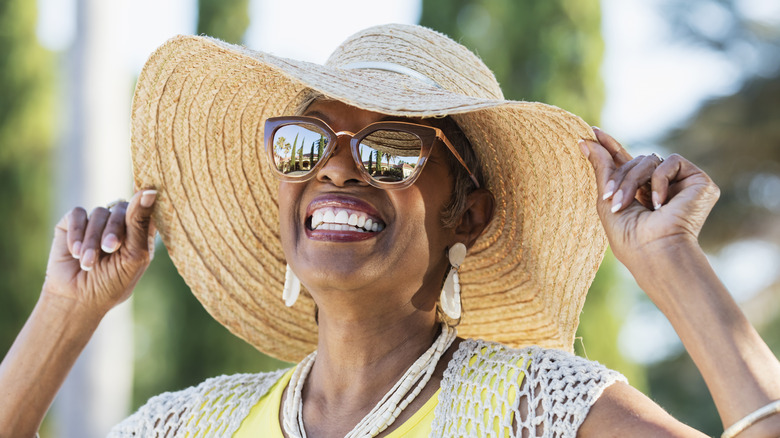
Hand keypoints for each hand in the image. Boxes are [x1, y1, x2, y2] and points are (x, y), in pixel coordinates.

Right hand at [42, 189, 157, 315]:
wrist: (77, 299)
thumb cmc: (112, 283)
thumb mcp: (134, 255)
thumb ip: (140, 223)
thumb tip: (150, 190)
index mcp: (141, 232)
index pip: (147, 209)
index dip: (145, 204)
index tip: (146, 197)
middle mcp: (120, 224)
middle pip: (122, 209)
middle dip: (114, 230)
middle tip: (109, 248)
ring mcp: (97, 222)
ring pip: (98, 212)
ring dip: (92, 239)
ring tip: (88, 263)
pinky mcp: (73, 223)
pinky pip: (77, 214)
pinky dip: (76, 233)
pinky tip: (75, 252)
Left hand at [579, 128, 719, 270]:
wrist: (654, 252)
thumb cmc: (629, 237)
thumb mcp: (607, 199)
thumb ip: (601, 168)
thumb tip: (586, 140)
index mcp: (641, 193)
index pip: (626, 162)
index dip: (610, 147)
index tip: (592, 131)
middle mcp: (662, 186)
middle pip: (634, 161)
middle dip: (618, 177)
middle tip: (610, 199)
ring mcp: (681, 184)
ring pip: (648, 160)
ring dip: (632, 181)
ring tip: (625, 205)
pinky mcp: (699, 182)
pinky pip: (671, 162)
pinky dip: (659, 181)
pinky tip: (660, 205)